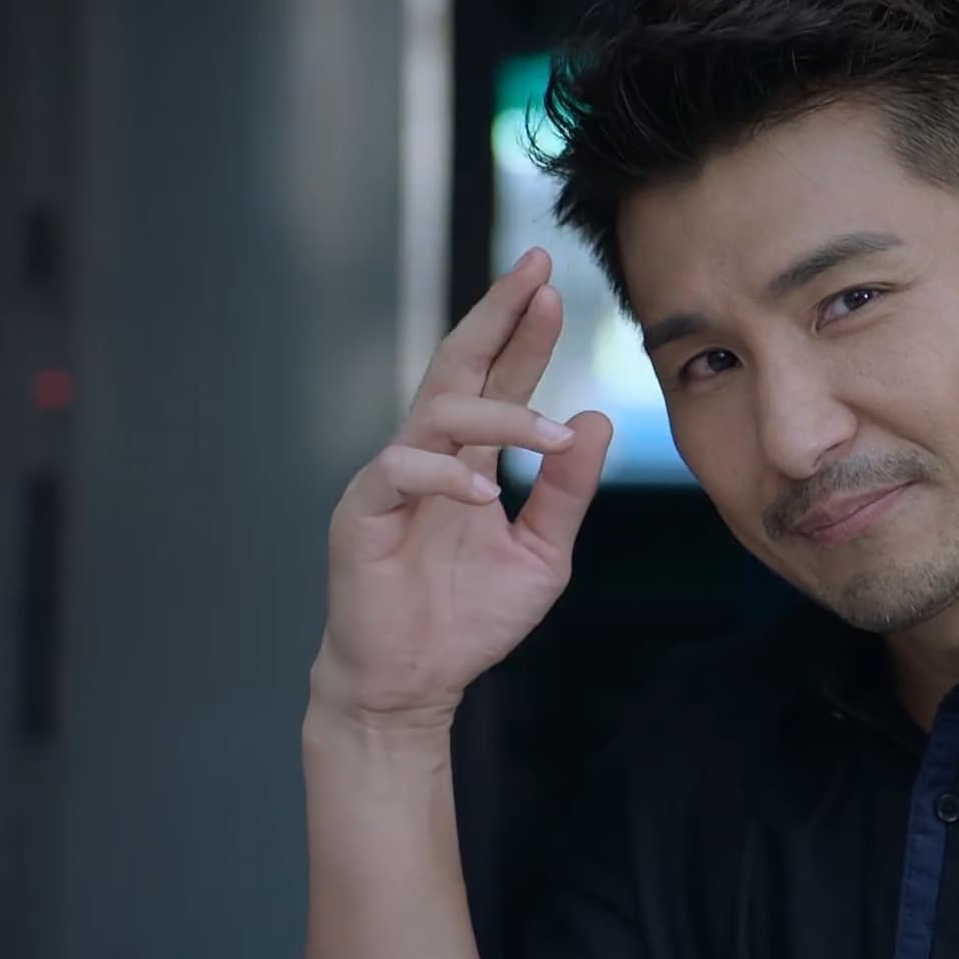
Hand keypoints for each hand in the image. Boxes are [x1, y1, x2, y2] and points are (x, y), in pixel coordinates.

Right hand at [314, 248, 611, 725]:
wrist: (416, 684)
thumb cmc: (470, 619)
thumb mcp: (542, 555)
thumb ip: (567, 493)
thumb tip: (594, 419)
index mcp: (470, 459)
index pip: (498, 379)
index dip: (524, 333)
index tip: (552, 286)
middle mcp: (430, 455)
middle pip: (459, 366)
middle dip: (496, 316)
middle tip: (533, 274)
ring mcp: (393, 479)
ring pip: (438, 413)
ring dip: (499, 414)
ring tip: (549, 435)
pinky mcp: (364, 513)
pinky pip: (400, 471)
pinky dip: (445, 476)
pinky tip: (482, 494)